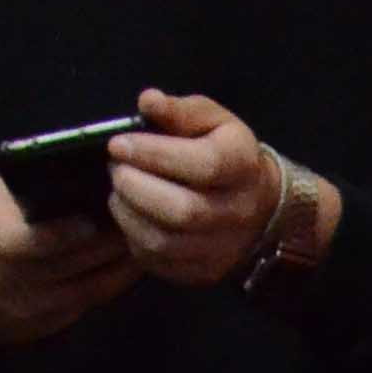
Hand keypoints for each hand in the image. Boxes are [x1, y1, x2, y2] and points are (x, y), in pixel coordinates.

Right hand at [0, 176, 137, 352]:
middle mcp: (16, 280)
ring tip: (151, 227)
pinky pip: (97, 296)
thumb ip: (24, 190)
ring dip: (124, 256)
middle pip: (73, 262)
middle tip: (145, 210)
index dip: (59, 234)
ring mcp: (38, 306)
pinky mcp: (57, 322)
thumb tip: (75, 163)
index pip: (25, 243)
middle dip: (110, 236)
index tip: (89, 219)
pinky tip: (140, 253)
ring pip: (94, 282)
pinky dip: (120, 275)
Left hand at [108, 89, 299, 285]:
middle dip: (135, 188)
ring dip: (128, 215)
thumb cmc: (223, 150)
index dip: (154, 155)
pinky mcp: (205, 271)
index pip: (202, 165)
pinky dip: (134, 238)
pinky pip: (159, 262)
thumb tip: (148, 101)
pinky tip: (132, 215)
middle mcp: (239, 211)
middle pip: (183, 211)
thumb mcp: (208, 119)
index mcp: (243, 164)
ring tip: (118, 191)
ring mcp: (224, 248)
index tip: (118, 144)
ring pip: (165, 242)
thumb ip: (178, 110)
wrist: (256, 200)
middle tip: (115, 170)